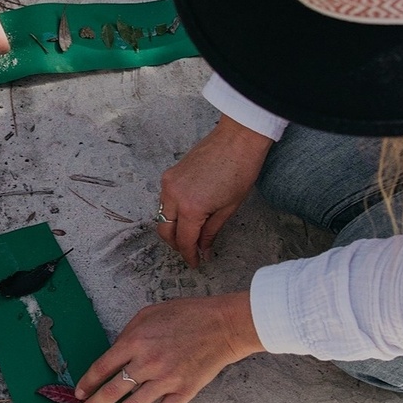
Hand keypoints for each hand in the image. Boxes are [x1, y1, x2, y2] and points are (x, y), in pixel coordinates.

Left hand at [74, 292, 262, 402]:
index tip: (80, 393)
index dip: (88, 382)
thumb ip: (128, 333)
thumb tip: (115, 352)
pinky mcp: (184, 392)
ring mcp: (165, 380)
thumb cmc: (187, 314)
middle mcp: (146, 363)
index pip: (102, 367)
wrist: (222, 324)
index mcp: (134, 341)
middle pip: (112, 391)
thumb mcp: (148, 314)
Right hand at [157, 116, 272, 267]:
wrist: (237, 139)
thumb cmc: (240, 171)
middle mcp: (173, 195)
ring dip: (172, 228)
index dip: (189, 255)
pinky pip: (165, 200)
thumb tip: (203, 250)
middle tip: (191, 251)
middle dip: (175, 244)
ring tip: (190, 234)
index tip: (195, 263)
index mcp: (191, 207)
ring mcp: (168, 183)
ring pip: (162, 215)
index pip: (183, 240)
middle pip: (164, 230)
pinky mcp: (170, 174)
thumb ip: (211, 232)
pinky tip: (188, 215)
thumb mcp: (229, 208)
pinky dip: (173, 212)